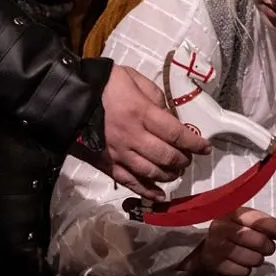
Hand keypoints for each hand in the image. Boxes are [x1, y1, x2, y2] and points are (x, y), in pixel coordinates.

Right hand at [73, 66, 210, 199]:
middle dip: (183, 160)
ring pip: (151, 173)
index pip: (176, 133)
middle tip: (188, 158)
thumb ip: (156, 98)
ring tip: (175, 171)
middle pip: (166, 157)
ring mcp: (119, 153)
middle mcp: (132, 136)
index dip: (194, 143)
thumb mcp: (135, 79)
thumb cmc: (105, 84)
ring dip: (169, 175)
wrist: (71, 96)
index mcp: (140, 113)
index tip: (205, 148)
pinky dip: (148, 192)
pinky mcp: (108, 164)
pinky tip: (160, 195)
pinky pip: (131, 182)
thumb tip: (170, 116)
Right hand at [182, 207, 275, 275]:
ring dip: (255, 260)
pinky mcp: (215, 264)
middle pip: (259, 241)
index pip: (260, 220)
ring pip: (254, 258)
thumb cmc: (233, 235)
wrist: (206, 253)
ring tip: (246, 254)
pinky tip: (236, 263)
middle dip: (266, 247)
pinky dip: (245, 270)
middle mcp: (221, 226)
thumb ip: (270, 227)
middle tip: (261, 247)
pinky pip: (244, 271)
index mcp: (232, 212)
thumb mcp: (248, 224)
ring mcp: (216, 246)